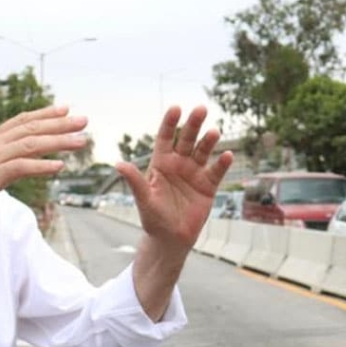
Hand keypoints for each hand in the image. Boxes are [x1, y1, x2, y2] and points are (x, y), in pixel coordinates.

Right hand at [0, 106, 87, 230]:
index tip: (66, 109)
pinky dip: (42, 166)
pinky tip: (59, 166)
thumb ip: (0, 162)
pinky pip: (20, 168)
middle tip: (83, 121)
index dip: (45, 114)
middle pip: (31, 129)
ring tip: (80, 142)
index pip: (21, 121)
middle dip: (60, 124)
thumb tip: (18, 162)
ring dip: (58, 142)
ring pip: (30, 145)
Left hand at [117, 106, 233, 248]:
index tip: (176, 108)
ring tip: (214, 132)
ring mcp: (195, 173)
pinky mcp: (208, 186)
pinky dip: (222, 163)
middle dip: (194, 124)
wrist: (171, 238)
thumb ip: (135, 180)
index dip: (170, 123)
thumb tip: (118, 164)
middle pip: (187, 139)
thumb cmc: (153, 218)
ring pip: (203, 152)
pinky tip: (227, 155)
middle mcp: (179, 164)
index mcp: (161, 163)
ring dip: (209, 141)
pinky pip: (216, 172)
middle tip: (201, 109)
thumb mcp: (144, 199)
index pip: (166, 138)